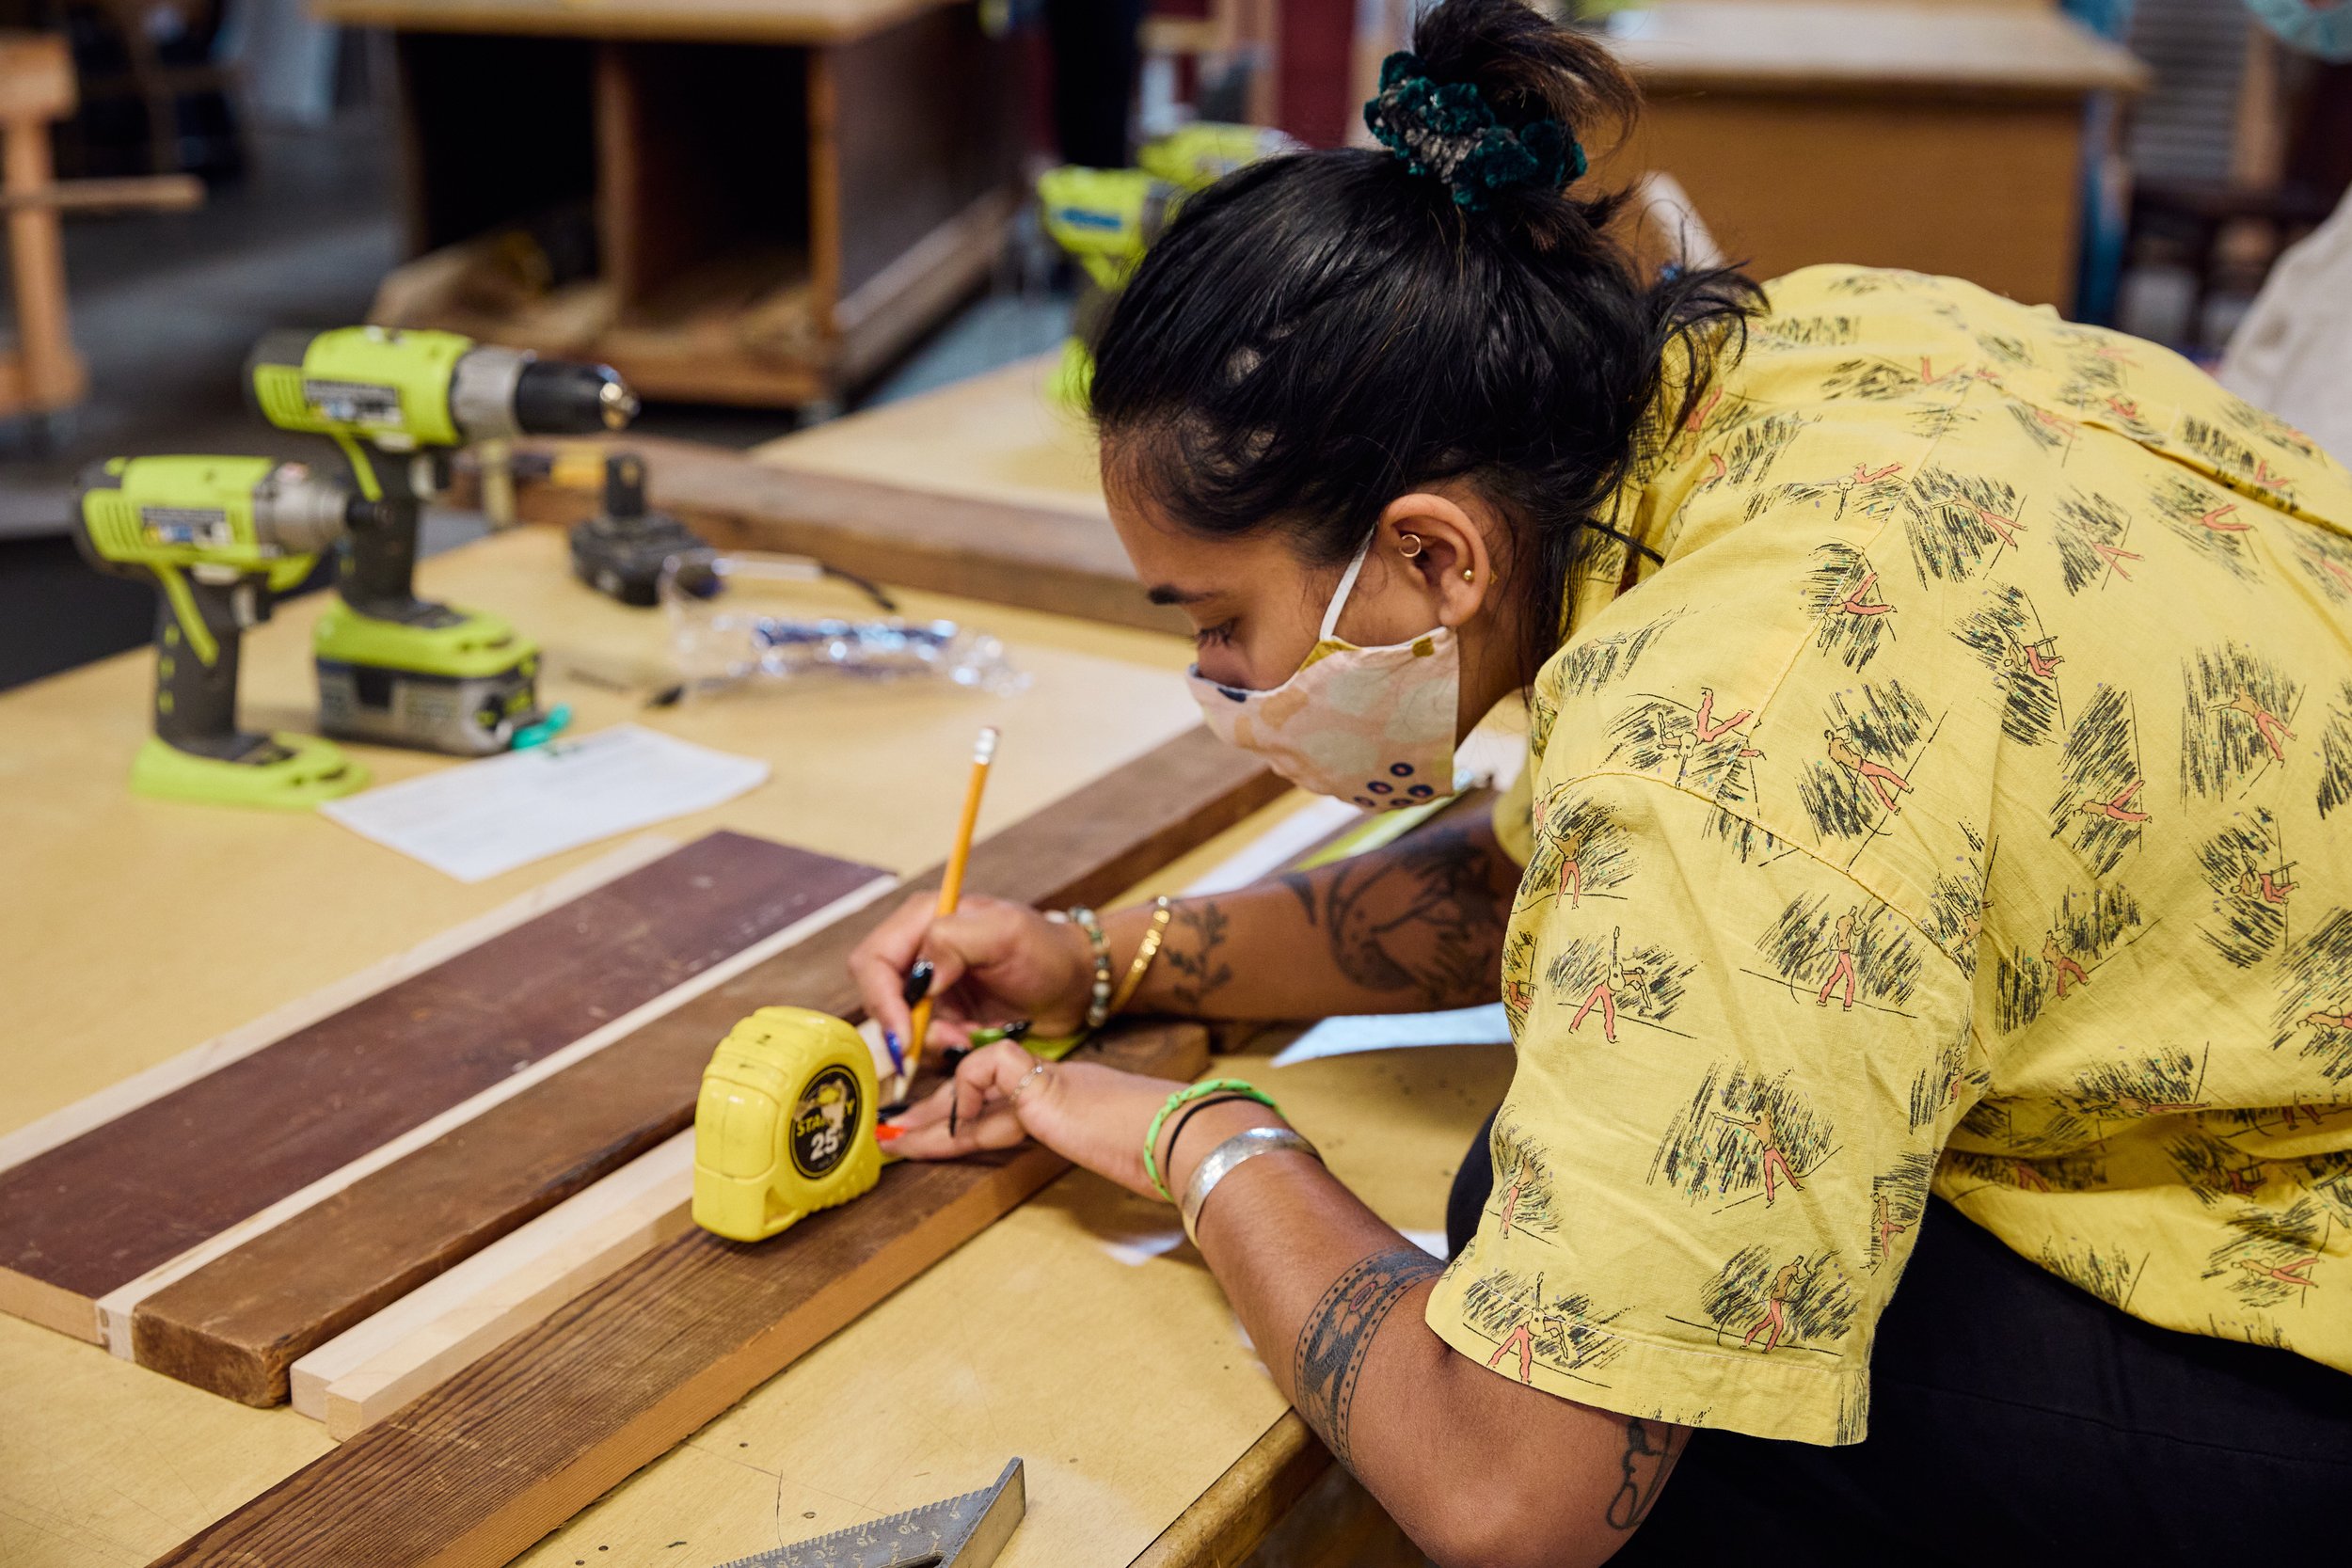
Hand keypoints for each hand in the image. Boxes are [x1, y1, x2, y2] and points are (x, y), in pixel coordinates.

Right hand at [848, 892, 1095, 1054]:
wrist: (1075, 985)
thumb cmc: (1047, 950)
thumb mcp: (1006, 933)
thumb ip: (955, 940)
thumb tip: (920, 976)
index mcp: (923, 918)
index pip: (873, 960)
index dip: (882, 1000)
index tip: (905, 1036)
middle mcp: (917, 949)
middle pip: (877, 996)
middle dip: (907, 1027)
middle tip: (950, 1041)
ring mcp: (928, 984)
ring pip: (899, 1025)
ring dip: (931, 1042)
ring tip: (970, 1038)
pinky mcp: (941, 1013)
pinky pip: (924, 1041)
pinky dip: (946, 1048)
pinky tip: (975, 1039)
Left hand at [885, 1041, 1283, 1200]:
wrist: (1187, 1137)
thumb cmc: (1168, 1155)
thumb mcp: (1122, 1158)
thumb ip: (1110, 1153)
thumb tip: (1132, 1177)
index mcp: (1073, 1101)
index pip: (1009, 1104)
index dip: (970, 1120)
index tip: (937, 1140)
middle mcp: (1058, 1084)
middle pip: (982, 1091)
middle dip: (937, 1115)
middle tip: (899, 1136)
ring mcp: (1050, 1081)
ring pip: (974, 1079)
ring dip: (932, 1114)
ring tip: (899, 1139)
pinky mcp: (1042, 1084)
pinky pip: (986, 1068)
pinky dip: (964, 1094)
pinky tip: (953, 1127)